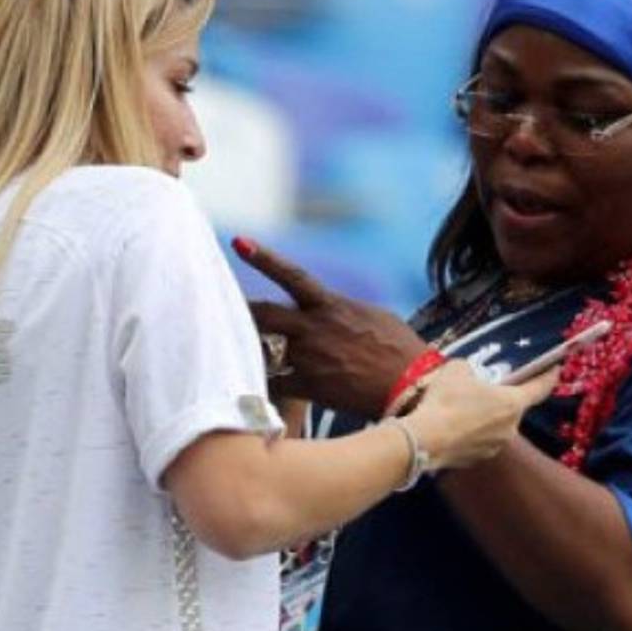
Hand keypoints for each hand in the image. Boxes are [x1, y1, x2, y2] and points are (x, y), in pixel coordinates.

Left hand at [234, 238, 428, 417]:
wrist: (413, 387)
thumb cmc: (400, 349)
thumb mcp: (374, 317)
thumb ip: (344, 310)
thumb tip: (330, 308)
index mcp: (331, 306)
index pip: (291, 275)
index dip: (262, 257)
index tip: (238, 241)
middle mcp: (314, 329)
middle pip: (263, 314)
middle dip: (241, 310)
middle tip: (219, 308)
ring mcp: (309, 358)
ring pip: (263, 350)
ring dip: (250, 349)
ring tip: (231, 351)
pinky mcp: (310, 387)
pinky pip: (276, 384)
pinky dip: (267, 385)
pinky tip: (257, 389)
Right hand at [402, 358, 558, 469]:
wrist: (424, 439)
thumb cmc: (446, 400)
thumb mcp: (457, 369)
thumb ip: (471, 370)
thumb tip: (470, 378)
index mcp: (512, 403)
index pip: (540, 388)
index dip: (549, 376)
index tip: (554, 368)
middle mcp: (510, 428)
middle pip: (512, 408)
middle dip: (501, 398)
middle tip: (481, 389)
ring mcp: (495, 447)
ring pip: (494, 426)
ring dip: (484, 416)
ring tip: (459, 408)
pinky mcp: (477, 459)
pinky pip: (479, 440)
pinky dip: (471, 432)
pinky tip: (451, 425)